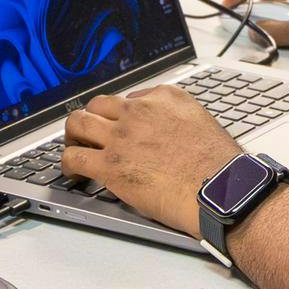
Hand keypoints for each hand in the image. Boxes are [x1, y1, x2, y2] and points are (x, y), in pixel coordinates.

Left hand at [60, 86, 241, 236]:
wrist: (220, 190)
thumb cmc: (219, 166)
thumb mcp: (201, 123)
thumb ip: (176, 119)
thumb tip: (164, 130)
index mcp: (165, 97)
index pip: (129, 98)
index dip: (120, 116)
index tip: (119, 128)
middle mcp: (139, 111)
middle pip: (97, 105)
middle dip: (90, 119)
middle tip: (89, 135)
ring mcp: (121, 137)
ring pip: (78, 123)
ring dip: (73, 136)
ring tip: (75, 149)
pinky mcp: (110, 166)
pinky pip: (73, 157)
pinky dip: (68, 164)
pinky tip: (73, 173)